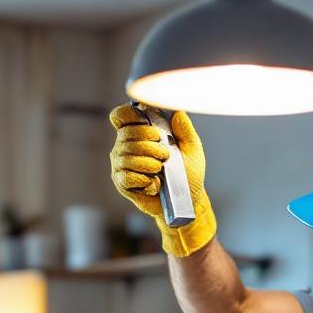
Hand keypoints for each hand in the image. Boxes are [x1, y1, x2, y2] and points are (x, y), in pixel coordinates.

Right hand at [108, 104, 216, 256]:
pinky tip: (154, 184)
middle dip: (149, 144)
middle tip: (165, 155)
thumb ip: (185, 130)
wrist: (186, 200)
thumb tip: (178, 112)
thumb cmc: (187, 173)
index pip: (122, 115)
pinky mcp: (122, 182)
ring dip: (148, 163)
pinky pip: (127, 176)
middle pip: (127, 134)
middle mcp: (125, 146)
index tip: (145, 121)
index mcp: (138, 132)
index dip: (129, 114)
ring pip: (127, 156)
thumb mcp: (192, 149)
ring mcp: (121, 164)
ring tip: (160, 170)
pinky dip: (144, 179)